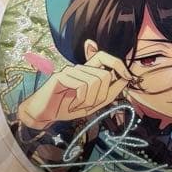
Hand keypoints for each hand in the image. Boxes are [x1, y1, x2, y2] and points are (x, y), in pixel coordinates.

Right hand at [17, 51, 132, 127]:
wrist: (44, 114)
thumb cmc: (67, 108)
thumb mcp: (93, 104)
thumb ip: (109, 93)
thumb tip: (125, 79)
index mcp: (86, 71)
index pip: (104, 57)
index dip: (118, 64)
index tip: (127, 77)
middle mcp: (79, 68)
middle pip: (104, 74)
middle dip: (102, 94)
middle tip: (91, 105)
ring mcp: (69, 70)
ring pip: (95, 81)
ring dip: (90, 100)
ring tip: (80, 106)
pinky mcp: (61, 76)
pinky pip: (82, 85)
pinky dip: (81, 100)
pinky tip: (73, 105)